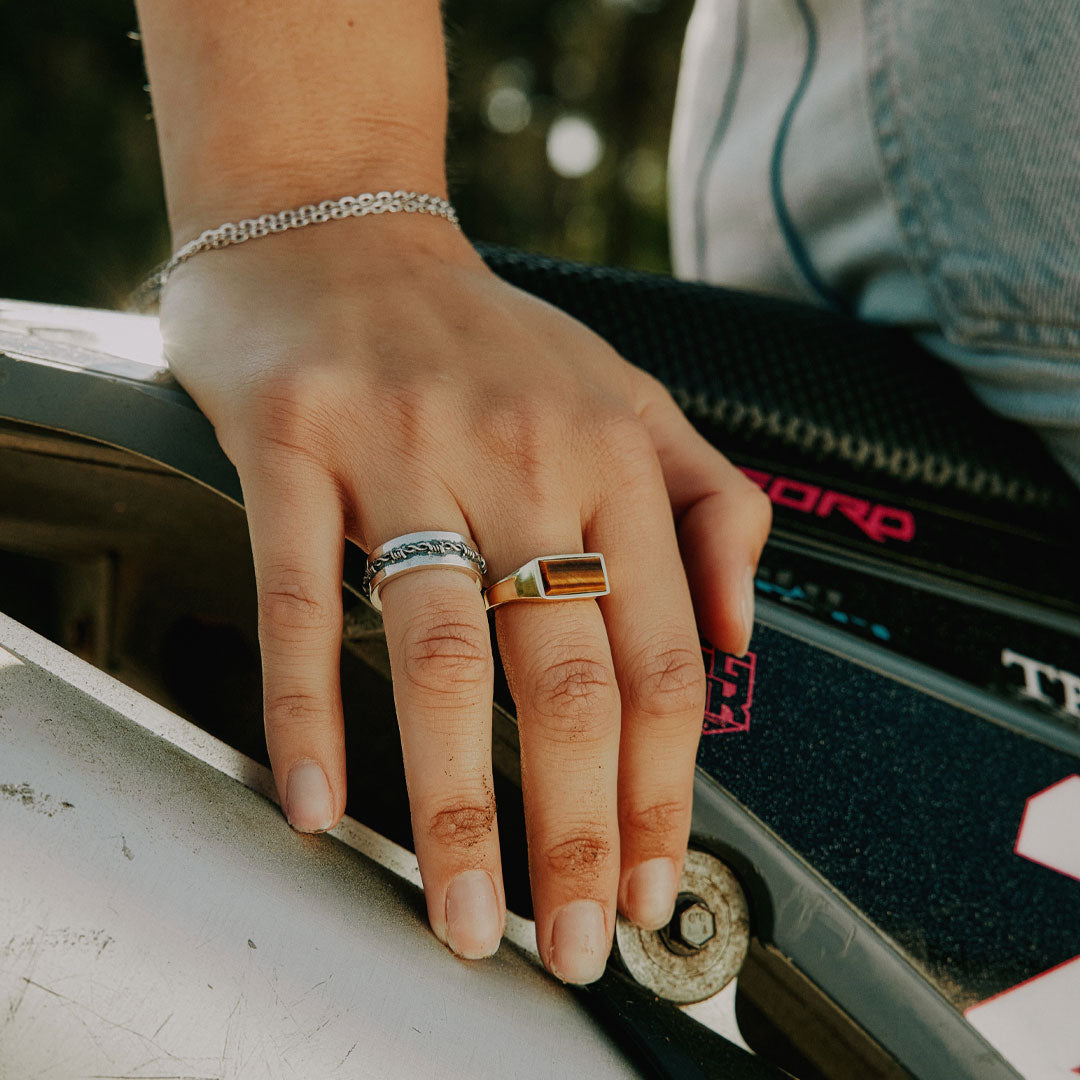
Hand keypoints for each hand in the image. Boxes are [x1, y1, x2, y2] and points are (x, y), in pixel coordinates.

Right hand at [159, 216, 770, 982]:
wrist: (342, 231)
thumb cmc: (485, 337)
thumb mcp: (631, 395)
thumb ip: (710, 507)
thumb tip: (745, 638)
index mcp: (614, 455)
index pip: (664, 657)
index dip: (664, 786)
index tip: (649, 879)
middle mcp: (521, 456)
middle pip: (569, 678)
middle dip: (579, 828)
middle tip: (572, 938)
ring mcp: (403, 452)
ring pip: (443, 655)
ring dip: (459, 804)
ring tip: (469, 910)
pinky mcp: (294, 445)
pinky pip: (304, 596)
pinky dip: (311, 707)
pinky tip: (321, 799)